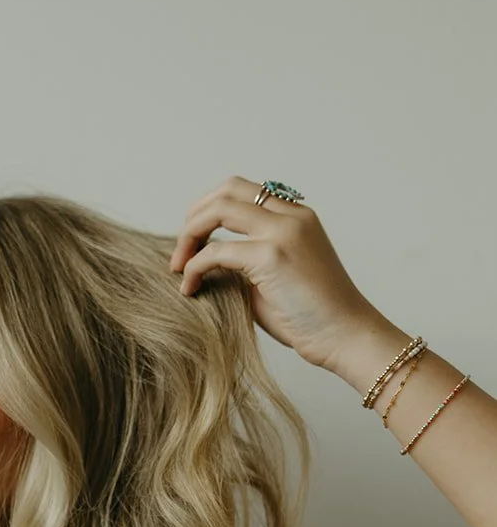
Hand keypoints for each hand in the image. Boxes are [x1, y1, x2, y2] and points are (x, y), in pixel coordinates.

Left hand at [168, 175, 376, 372]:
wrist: (347, 337)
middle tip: (180, 252)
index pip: (244, 192)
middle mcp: (291, 216)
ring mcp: (283, 232)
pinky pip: (216, 251)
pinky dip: (194, 267)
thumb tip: (204, 263)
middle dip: (194, 217)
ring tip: (178, 267)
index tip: (195, 244)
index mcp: (297, 216)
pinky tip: (189, 289)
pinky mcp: (271, 256)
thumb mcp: (272, 280)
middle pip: (227, 190)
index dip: (210, 211)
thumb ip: (244, 263)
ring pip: (219, 208)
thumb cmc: (311, 318)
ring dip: (189, 235)